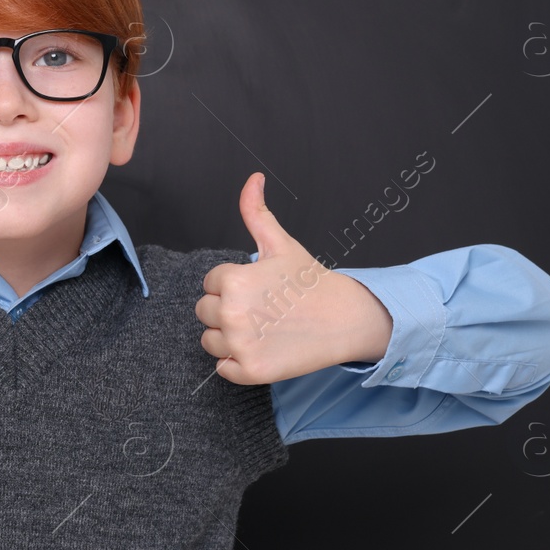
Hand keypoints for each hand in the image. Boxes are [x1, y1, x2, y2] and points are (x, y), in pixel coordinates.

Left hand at [196, 173, 391, 384]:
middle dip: (228, 310)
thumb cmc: (309, 282)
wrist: (344, 319)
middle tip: (262, 309)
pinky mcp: (249, 371)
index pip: (210, 283)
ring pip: (209, 340)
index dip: (234, 285)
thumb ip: (256, 213)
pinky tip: (263, 348)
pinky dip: (238, 363)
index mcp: (232, 281)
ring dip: (229, 337)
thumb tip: (253, 178)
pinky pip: (221, 368)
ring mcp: (239, 344)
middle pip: (204, 311)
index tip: (261, 289)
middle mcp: (231, 313)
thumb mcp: (280, 244)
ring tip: (262, 328)